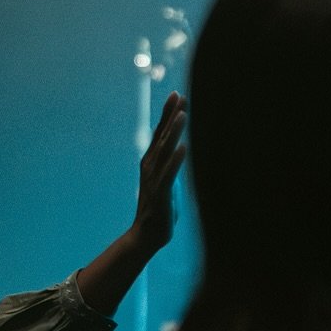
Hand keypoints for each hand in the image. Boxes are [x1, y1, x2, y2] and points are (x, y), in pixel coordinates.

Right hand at [130, 93, 187, 256]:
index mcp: (151, 161)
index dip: (167, 113)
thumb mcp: (166, 179)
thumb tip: (180, 148)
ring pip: (164, 151)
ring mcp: (154, 179)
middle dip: (171, 115)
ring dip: (174, 132)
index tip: (176, 94)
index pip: (160, 132)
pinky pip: (169, 174)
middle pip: (162, 136)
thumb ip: (171, 162)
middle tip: (180, 96)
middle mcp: (150, 166)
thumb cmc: (160, 207)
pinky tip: (184, 147)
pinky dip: (176, 160)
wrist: (146, 235)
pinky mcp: (160, 194)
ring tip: (183, 115)